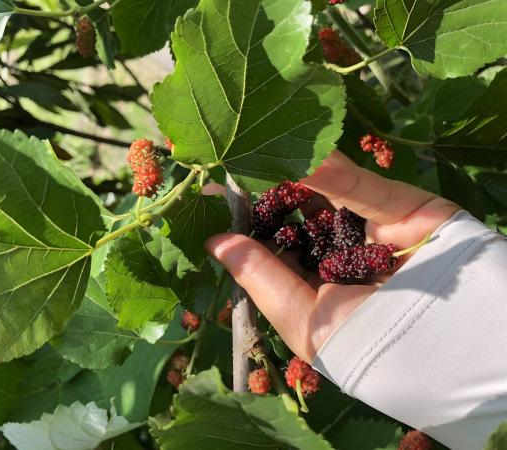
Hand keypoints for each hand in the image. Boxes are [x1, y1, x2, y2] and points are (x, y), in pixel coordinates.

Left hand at [205, 150, 458, 362]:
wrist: (453, 346)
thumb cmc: (366, 344)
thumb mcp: (304, 321)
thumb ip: (261, 279)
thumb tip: (215, 243)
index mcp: (315, 289)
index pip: (272, 250)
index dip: (244, 227)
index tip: (210, 201)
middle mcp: (340, 258)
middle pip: (298, 217)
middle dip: (266, 194)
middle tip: (230, 166)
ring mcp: (372, 232)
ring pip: (329, 196)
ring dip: (295, 175)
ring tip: (258, 152)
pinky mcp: (406, 211)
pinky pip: (367, 188)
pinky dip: (336, 173)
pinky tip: (305, 156)